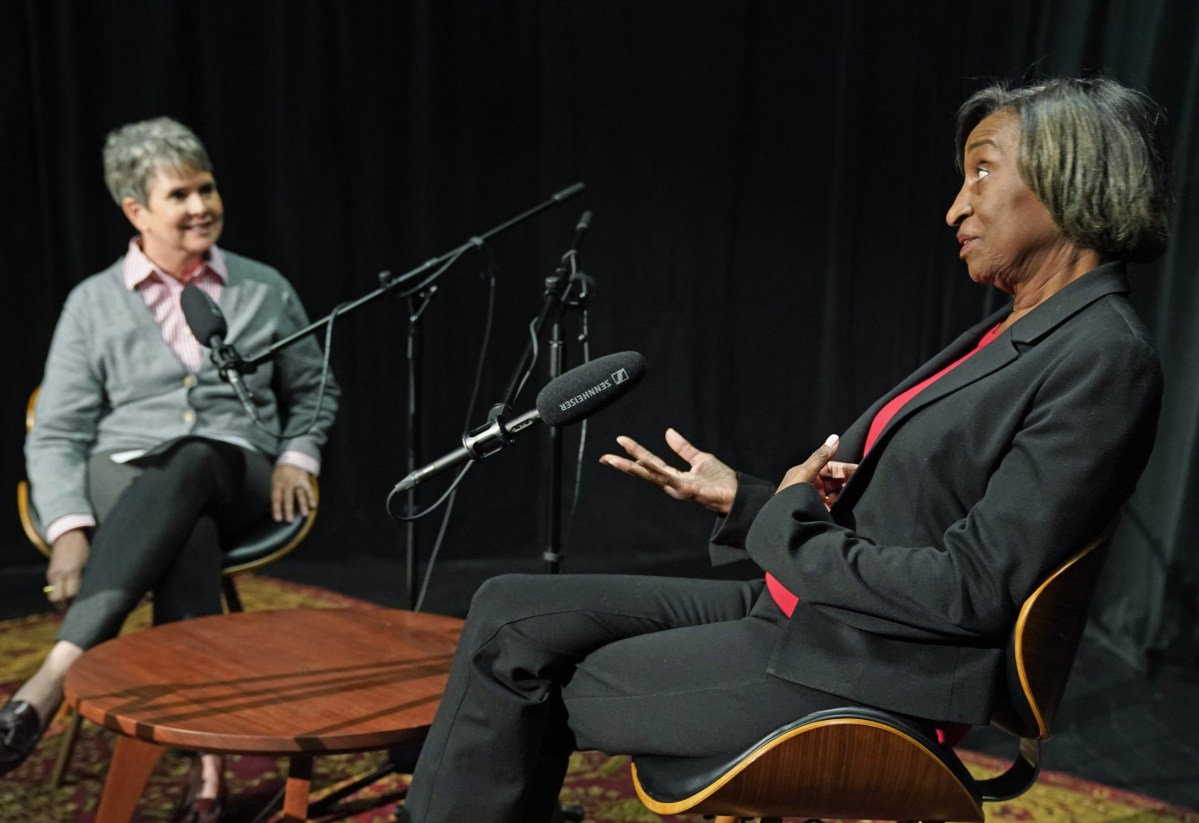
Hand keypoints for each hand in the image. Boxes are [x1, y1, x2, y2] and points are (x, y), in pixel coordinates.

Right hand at [46, 530, 89, 608]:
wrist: (68, 536)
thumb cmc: (84, 549)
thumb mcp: (90, 561)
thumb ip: (88, 577)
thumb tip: (92, 594)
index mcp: (73, 570)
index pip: (71, 594)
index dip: (77, 601)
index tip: (85, 605)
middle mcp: (60, 574)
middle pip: (58, 599)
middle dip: (66, 605)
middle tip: (76, 608)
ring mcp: (53, 574)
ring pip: (53, 597)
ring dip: (61, 602)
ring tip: (72, 604)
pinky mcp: (49, 574)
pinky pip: (52, 590)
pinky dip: (59, 594)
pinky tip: (67, 596)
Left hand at [272, 465, 315, 522]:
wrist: (292, 457)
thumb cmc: (281, 473)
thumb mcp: (274, 480)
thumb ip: (274, 493)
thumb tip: (269, 510)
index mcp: (277, 484)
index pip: (276, 498)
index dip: (276, 509)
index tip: (278, 519)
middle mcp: (287, 483)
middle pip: (288, 498)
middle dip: (289, 510)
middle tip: (290, 520)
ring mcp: (297, 482)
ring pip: (300, 495)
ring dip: (302, 505)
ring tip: (305, 515)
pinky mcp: (305, 480)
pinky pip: (309, 490)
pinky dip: (311, 498)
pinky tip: (313, 506)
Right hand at [599, 427, 737, 514]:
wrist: (738, 495)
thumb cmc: (722, 481)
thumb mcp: (700, 458)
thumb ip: (683, 447)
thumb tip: (668, 432)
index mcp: (673, 476)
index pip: (649, 462)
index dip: (634, 452)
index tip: (619, 442)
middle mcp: (671, 484)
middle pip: (643, 471)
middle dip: (623, 464)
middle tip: (604, 457)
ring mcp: (677, 488)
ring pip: (650, 475)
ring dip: (631, 467)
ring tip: (614, 459)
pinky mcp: (686, 490)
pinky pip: (667, 478)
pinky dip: (653, 471)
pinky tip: (641, 462)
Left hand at [777, 435, 857, 509]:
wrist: (788, 523)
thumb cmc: (792, 495)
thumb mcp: (805, 472)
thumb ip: (821, 456)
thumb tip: (835, 437)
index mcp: (806, 474)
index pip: (830, 467)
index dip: (844, 468)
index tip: (859, 469)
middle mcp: (812, 486)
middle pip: (835, 480)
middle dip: (847, 480)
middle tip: (862, 482)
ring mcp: (817, 500)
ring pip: (837, 493)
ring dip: (846, 492)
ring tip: (856, 493)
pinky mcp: (821, 512)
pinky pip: (836, 505)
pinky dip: (843, 504)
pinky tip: (851, 503)